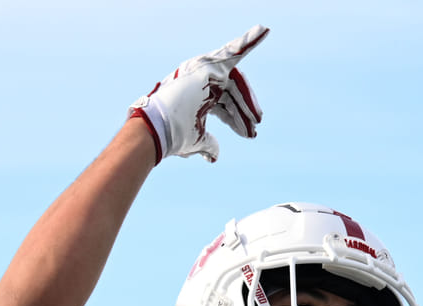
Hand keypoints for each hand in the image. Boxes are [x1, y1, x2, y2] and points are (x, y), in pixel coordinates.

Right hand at [128, 26, 267, 164]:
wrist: (159, 129)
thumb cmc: (173, 135)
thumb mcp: (197, 140)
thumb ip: (208, 143)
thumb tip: (214, 157)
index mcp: (199, 95)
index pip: (225, 105)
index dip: (237, 119)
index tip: (250, 134)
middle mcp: (201, 80)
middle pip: (232, 93)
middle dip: (245, 110)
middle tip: (257, 125)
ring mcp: (205, 71)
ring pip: (235, 81)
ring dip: (247, 97)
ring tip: (258, 116)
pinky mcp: (210, 65)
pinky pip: (235, 50)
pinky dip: (249, 40)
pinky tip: (264, 30)